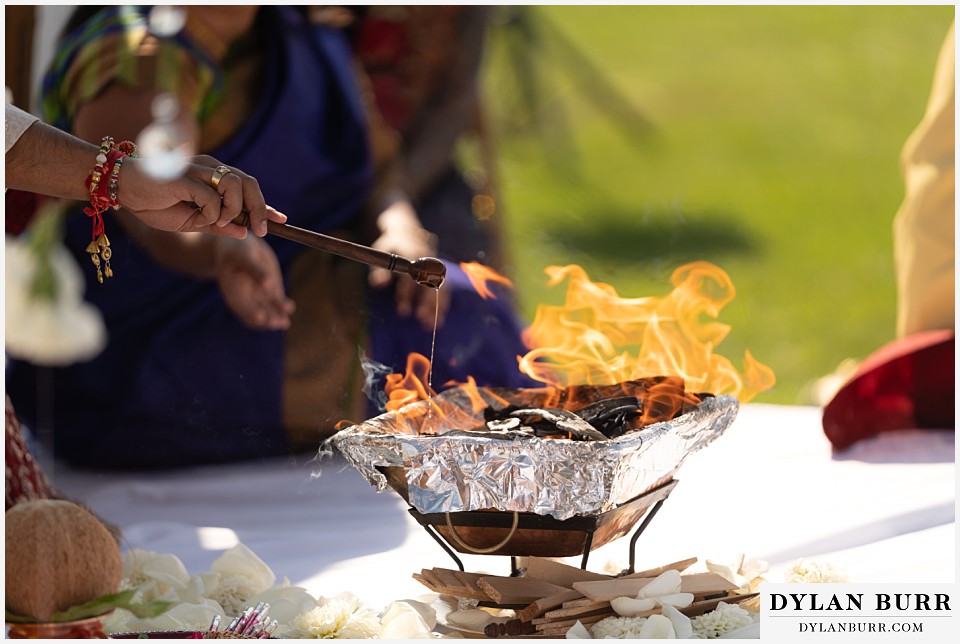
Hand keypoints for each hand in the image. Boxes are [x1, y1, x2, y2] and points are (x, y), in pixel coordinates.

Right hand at [117, 155, 285, 238]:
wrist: (123, 190)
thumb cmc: (154, 204)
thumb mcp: (192, 222)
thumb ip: (218, 226)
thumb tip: (244, 233)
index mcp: (212, 177)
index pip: (247, 188)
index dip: (265, 205)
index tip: (281, 221)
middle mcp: (209, 168)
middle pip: (249, 183)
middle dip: (260, 209)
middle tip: (261, 230)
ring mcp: (197, 170)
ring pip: (235, 185)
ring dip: (234, 209)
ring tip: (221, 222)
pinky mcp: (184, 177)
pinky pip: (211, 197)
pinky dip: (213, 213)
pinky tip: (203, 218)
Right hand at [214, 235, 295, 329]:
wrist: (241, 246)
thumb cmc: (238, 250)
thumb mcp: (244, 257)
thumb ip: (255, 270)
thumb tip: (268, 284)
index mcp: (233, 292)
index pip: (241, 307)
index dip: (250, 314)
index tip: (261, 317)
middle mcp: (245, 299)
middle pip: (256, 315)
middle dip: (267, 320)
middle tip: (279, 322)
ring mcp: (259, 297)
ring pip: (269, 312)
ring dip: (277, 318)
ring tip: (285, 322)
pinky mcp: (271, 292)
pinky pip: (278, 304)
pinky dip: (284, 308)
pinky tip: (289, 307)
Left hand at [369, 199, 450, 328]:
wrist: (408, 234)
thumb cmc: (391, 247)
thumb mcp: (382, 254)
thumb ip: (380, 270)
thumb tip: (378, 285)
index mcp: (413, 254)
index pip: (411, 277)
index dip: (406, 294)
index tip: (402, 311)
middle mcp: (427, 261)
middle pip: (429, 284)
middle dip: (426, 302)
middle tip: (421, 319)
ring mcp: (436, 267)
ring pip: (440, 288)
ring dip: (437, 306)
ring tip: (432, 324)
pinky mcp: (440, 273)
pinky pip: (445, 290)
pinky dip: (443, 304)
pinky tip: (439, 318)